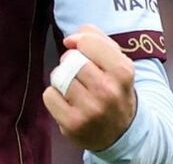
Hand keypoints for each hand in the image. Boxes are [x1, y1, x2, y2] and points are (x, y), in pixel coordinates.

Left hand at [42, 24, 136, 151]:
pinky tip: (67, 102)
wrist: (121, 133)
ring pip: (58, 77)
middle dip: (69, 61)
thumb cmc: (114, 89)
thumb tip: (70, 39)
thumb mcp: (117, 61)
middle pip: (71, 60)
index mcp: (122, 72)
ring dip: (61, 78)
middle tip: (78, 71)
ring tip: (73, 87)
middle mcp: (108, 91)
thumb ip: (96, 39)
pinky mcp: (73, 124)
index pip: (88, 42)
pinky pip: (49, 95)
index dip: (80, 42)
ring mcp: (90, 110)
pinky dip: (54, 95)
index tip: (80, 48)